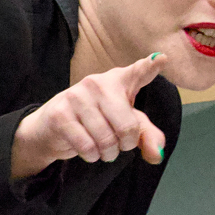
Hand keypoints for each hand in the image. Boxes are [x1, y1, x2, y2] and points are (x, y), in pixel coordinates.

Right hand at [11, 53, 167, 180]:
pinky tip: (89, 150)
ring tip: (102, 148)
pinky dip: (92, 156)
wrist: (52, 128)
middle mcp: (98, 82)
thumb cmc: (96, 121)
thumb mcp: (125, 125)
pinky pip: (87, 146)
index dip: (150, 66)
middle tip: (119, 144)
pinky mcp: (60, 114)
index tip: (162, 58)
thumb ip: (146, 136)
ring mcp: (77, 96)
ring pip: (106, 139)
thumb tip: (157, 155)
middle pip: (127, 126)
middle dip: (126, 144)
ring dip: (108, 153)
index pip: (137, 72)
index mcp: (119, 80)